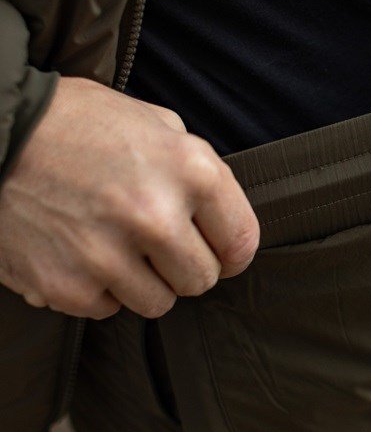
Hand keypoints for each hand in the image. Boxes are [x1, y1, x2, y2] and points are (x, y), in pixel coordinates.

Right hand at [0, 77, 259, 318]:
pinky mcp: (69, 287)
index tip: (217, 250)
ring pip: (158, 303)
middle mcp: (156, 216)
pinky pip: (107, 309)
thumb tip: (223, 219)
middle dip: (183, 266)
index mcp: (189, 171)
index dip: (230, 251)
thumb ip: (195, 168)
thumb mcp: (151, 122)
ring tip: (111, 242)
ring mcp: (110, 256)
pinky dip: (95, 287)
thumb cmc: (75, 124)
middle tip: (153, 243)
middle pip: (202, 280)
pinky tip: (77, 250)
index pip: (242, 243)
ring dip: (140, 281)